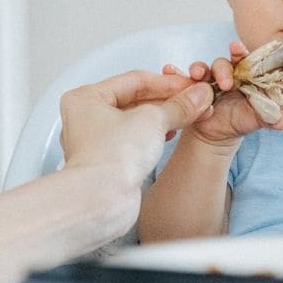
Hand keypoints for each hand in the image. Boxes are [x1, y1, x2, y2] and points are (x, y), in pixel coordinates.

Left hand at [60, 70, 213, 190]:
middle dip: (168, 101)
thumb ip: (178, 105)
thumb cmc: (109, 159)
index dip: (167, 82)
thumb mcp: (152, 120)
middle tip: (193, 100)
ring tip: (189, 115)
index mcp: (86, 98)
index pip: (134, 80)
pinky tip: (172, 134)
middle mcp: (87, 118)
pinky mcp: (110, 162)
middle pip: (136, 99)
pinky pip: (136, 140)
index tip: (190, 86)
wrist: (101, 201)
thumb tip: (195, 96)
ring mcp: (98, 142)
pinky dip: (156, 135)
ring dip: (165, 118)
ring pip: (137, 121)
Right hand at [162, 41, 282, 144]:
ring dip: (197, 68)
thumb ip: (271, 118)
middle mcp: (224, 74)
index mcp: (243, 75)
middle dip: (222, 68)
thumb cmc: (239, 121)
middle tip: (226, 82)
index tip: (238, 49)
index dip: (241, 51)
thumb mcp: (255, 120)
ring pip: (200, 68)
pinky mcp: (189, 88)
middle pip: (222, 62)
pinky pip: (180, 78)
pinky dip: (173, 73)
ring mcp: (205, 80)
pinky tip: (169, 70)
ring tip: (196, 74)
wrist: (217, 135)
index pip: (244, 59)